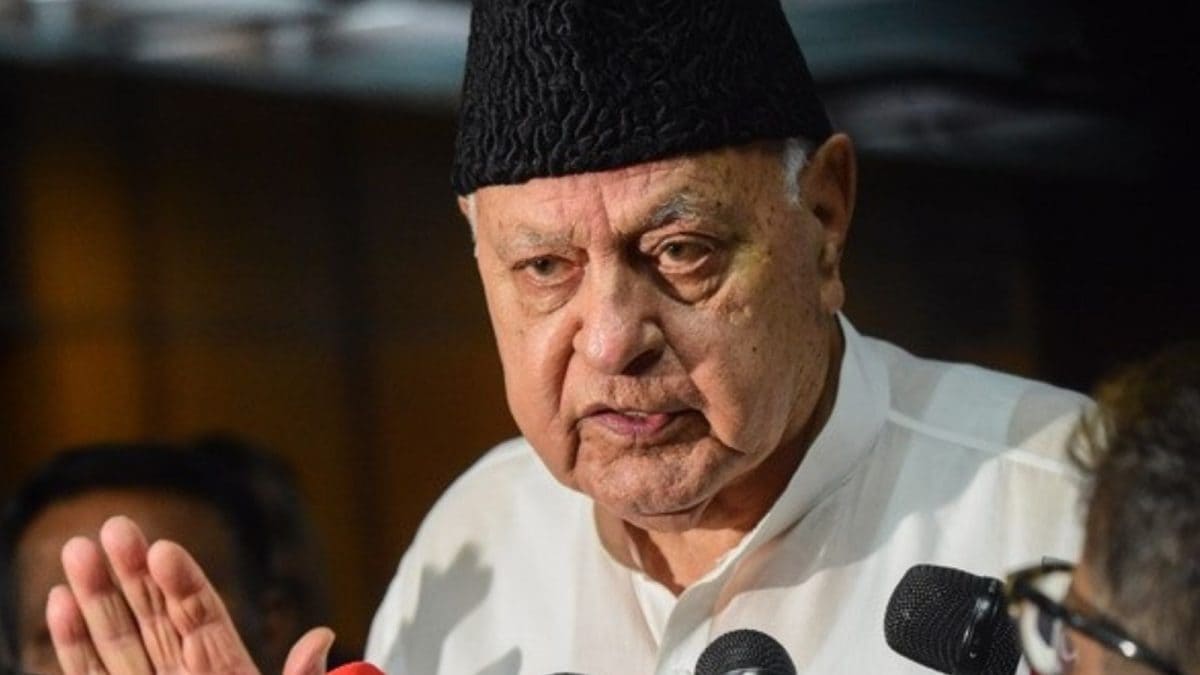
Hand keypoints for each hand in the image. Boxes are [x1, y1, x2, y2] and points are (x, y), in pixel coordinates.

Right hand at [46, 516, 334, 674]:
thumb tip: (323, 635)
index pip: (204, 618)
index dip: (185, 583)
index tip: (164, 548)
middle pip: (156, 617)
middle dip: (132, 573)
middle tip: (112, 526)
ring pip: (118, 641)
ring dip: (95, 597)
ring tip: (77, 550)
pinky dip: (72, 646)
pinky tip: (57, 605)